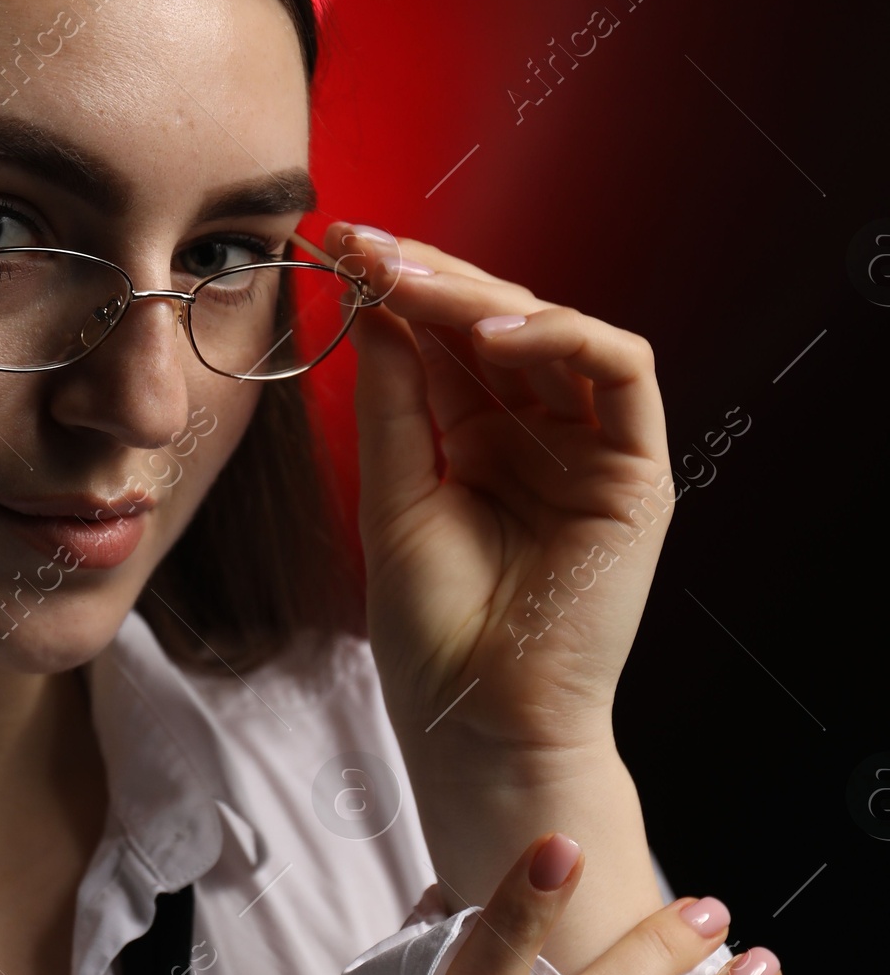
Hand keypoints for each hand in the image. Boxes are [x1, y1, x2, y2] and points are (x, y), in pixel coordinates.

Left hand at [329, 228, 672, 758]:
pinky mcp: (639, 472)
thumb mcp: (395, 500)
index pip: (446, 341)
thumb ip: (395, 404)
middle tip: (363, 245)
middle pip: (496, 323)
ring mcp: (593, 451)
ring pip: (554, 331)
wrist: (482, 728)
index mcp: (480, 444)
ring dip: (480, 295)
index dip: (397, 290)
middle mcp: (540, 437)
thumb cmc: (436, 640)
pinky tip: (490, 336)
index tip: (336, 248)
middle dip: (428, 277)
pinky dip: (562, 336)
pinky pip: (623, 371)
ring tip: (407, 283)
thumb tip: (375, 306)